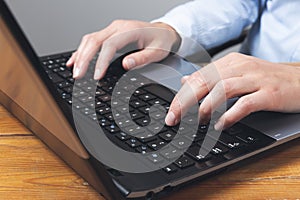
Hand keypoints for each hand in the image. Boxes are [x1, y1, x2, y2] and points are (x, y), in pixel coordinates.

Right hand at [66, 20, 179, 78]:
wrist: (163, 32)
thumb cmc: (161, 41)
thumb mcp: (157, 52)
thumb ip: (142, 58)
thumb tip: (125, 65)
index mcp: (129, 30)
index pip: (110, 45)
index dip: (101, 61)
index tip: (97, 76)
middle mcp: (118, 27)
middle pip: (94, 41)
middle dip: (84, 59)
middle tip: (78, 75)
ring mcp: (112, 29)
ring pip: (90, 39)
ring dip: (80, 55)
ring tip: (75, 71)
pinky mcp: (110, 34)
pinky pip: (92, 40)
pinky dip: (82, 50)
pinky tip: (75, 59)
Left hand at [165, 52, 299, 129]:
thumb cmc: (266, 80)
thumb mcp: (236, 74)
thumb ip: (210, 78)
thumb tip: (185, 81)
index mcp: (229, 63)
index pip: (197, 78)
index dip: (180, 95)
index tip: (171, 112)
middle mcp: (240, 67)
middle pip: (205, 82)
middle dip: (185, 102)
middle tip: (174, 119)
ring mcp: (255, 79)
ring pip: (222, 89)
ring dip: (205, 107)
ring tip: (197, 122)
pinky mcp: (269, 93)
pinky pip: (245, 103)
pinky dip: (230, 115)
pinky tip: (220, 125)